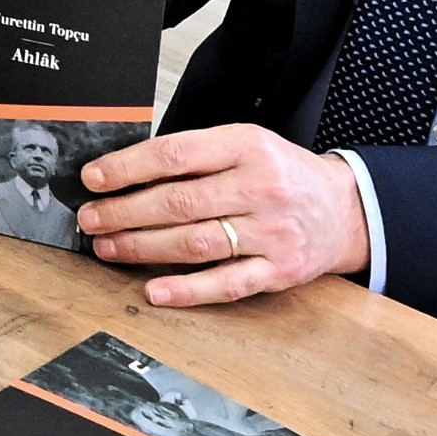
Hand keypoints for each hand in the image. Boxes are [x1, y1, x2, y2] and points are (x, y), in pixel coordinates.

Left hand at [76, 126, 367, 306]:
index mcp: (248, 147)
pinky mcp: (279, 271)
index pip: (176, 155)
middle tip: (91, 219)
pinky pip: (227, 284)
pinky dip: (187, 290)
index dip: (127, 168)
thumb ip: (197, 155)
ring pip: (195, 243)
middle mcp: (261, 188)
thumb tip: (127, 173)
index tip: (94, 179)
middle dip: (124, 212)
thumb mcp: (246, 144)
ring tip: (108, 247)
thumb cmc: (283, 174)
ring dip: (143, 247)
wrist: (345, 209)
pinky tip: (154, 290)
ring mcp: (272, 233)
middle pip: (179, 202)